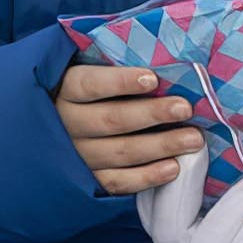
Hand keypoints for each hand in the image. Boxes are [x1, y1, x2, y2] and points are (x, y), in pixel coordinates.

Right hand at [58, 63, 202, 193]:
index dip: (120, 82)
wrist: (48, 135)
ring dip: (160, 145)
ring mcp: (77, 155)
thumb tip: (158, 59)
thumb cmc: (83, 93)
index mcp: (64, 91)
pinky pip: (118, 182)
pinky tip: (172, 168)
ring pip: (120, 152)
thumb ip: (109, 66)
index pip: (90, 85)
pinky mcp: (88, 180)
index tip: (152, 78)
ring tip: (193, 139)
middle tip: (184, 109)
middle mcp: (67, 124)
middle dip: (152, 114)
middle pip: (111, 120)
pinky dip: (146, 177)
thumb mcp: (82, 71)